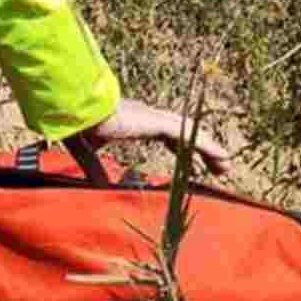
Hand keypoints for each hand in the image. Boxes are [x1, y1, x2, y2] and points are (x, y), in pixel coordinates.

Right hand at [66, 96, 231, 177]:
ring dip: (209, 149)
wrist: (74, 112)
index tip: (188, 160)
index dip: (179, 146)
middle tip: (216, 167)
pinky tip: (222, 157)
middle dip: (200, 149)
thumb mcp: (88, 154)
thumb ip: (95, 169)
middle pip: (183, 133)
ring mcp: (153, 117)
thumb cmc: (76, 125)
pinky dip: (208, 146)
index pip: (164, 132)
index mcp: (133, 121)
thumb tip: (97, 189)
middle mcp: (147, 115)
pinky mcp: (157, 123)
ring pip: (190, 134)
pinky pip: (190, 136)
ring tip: (227, 165)